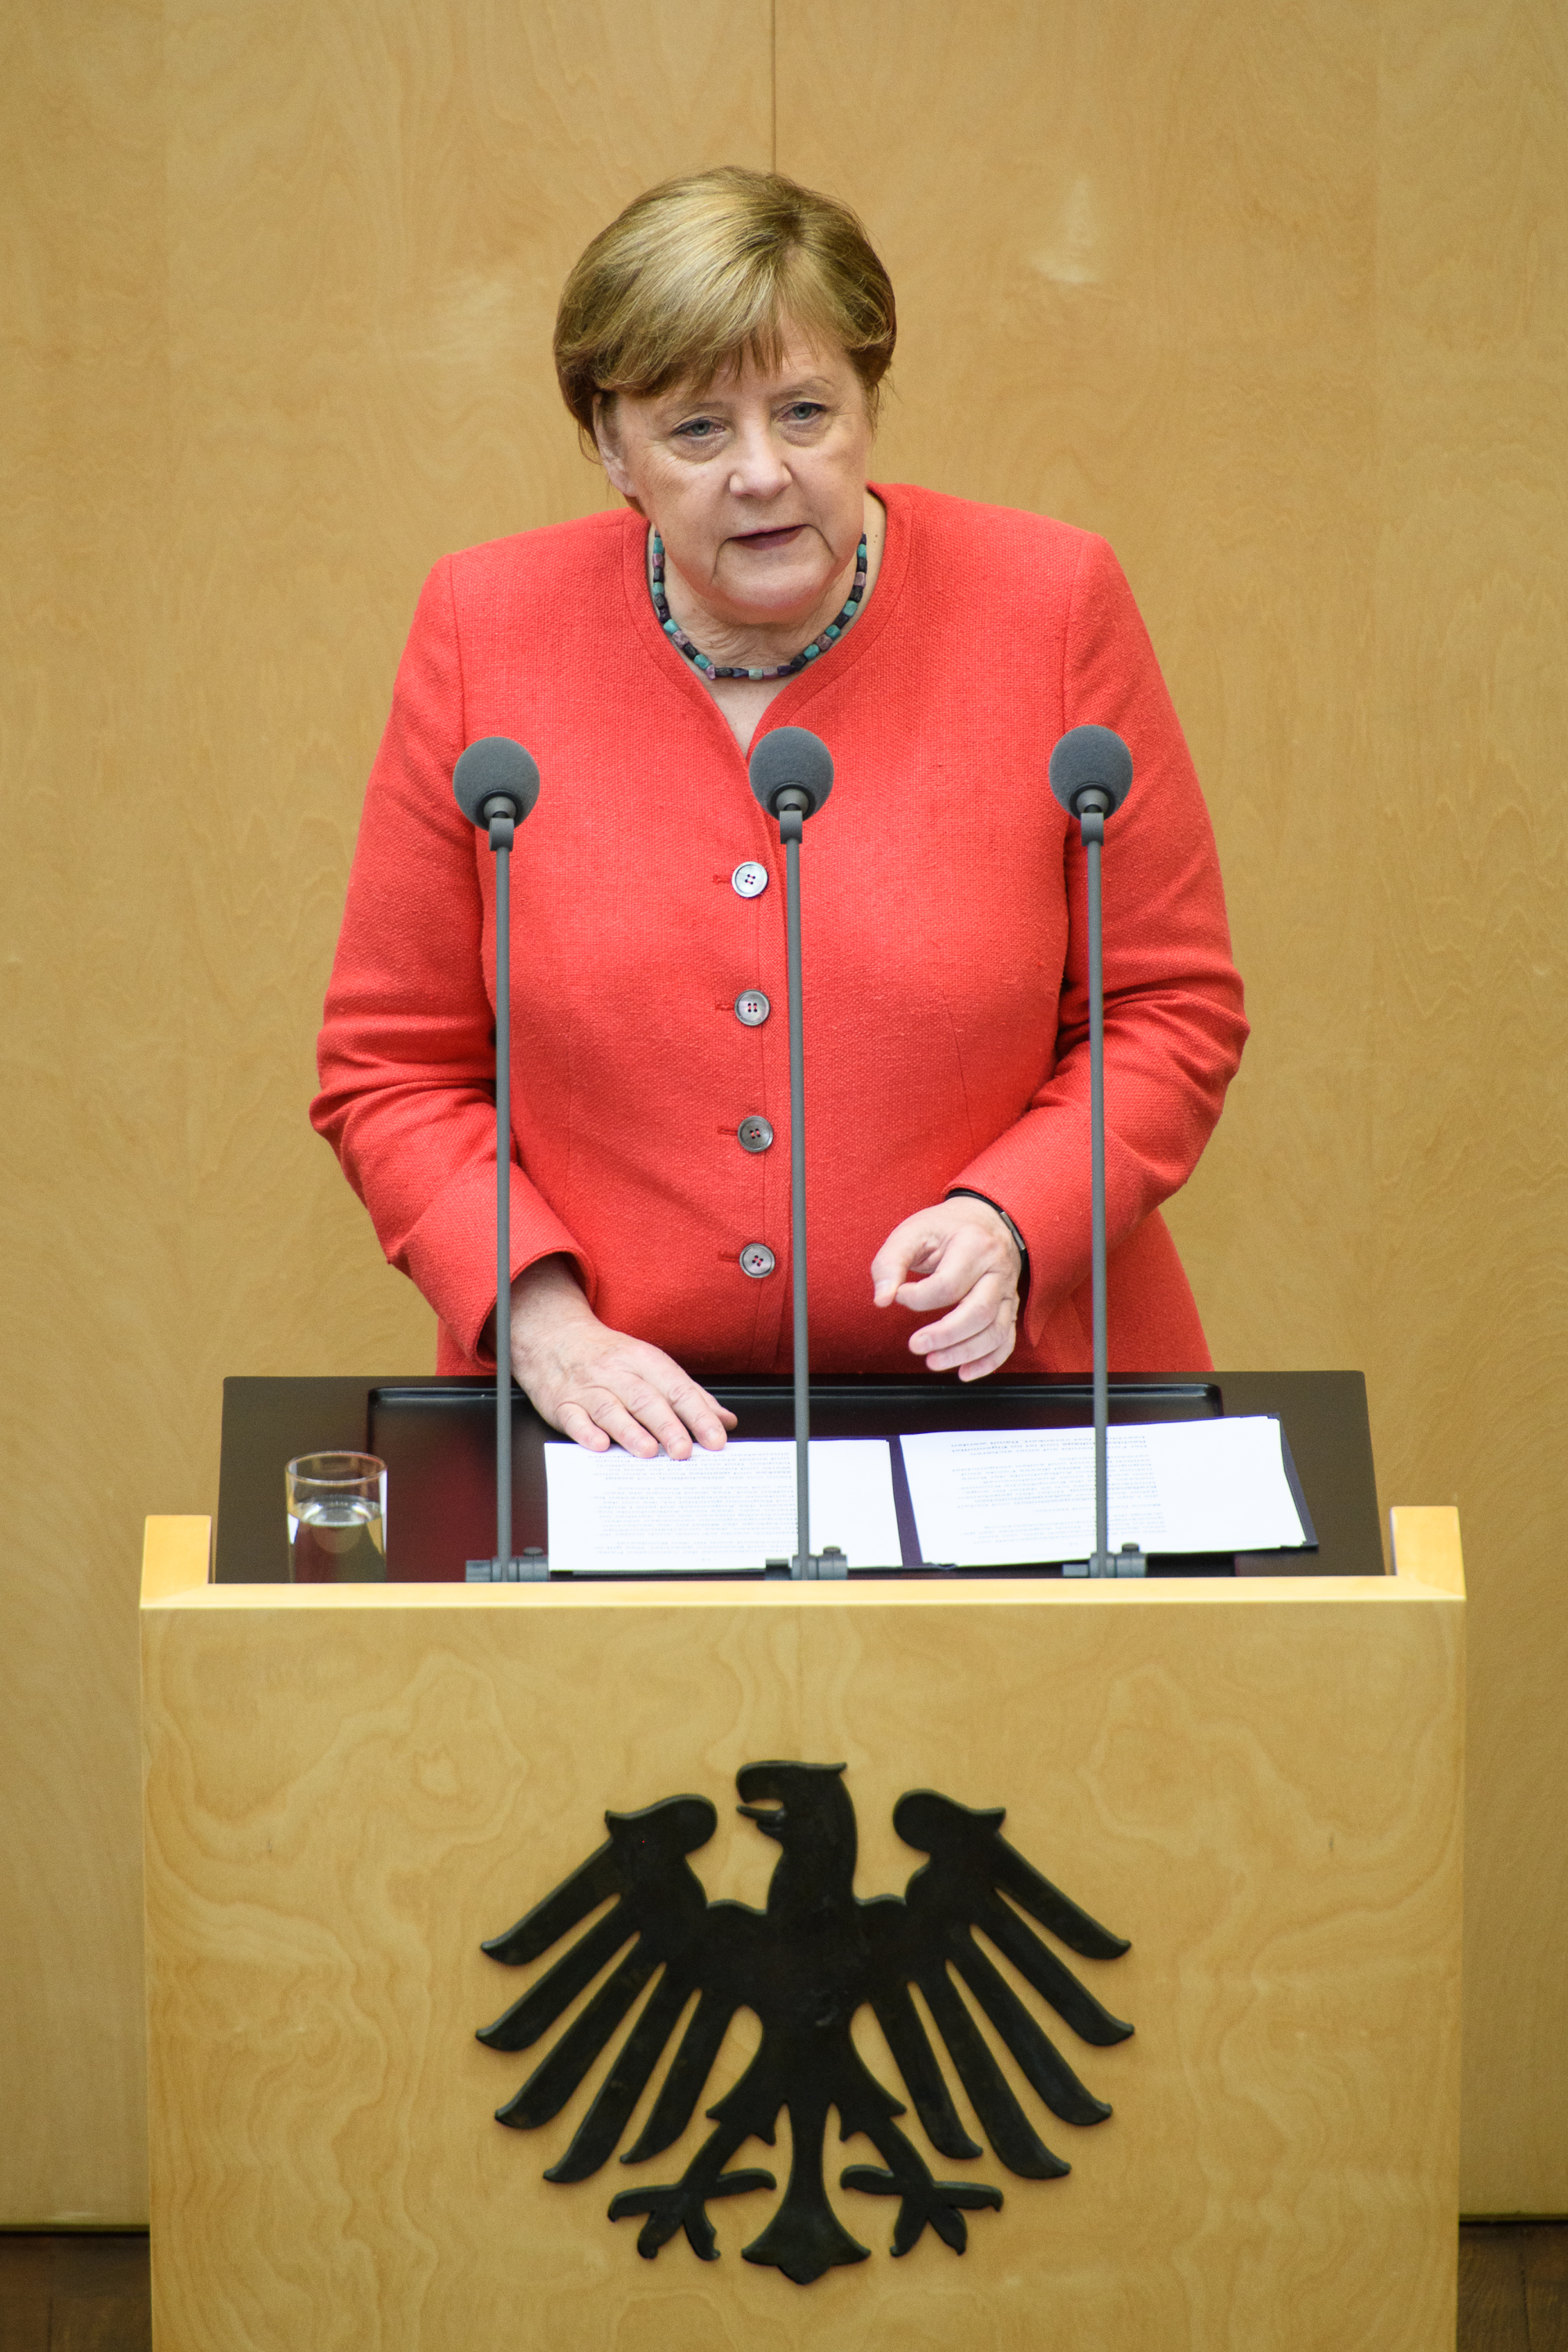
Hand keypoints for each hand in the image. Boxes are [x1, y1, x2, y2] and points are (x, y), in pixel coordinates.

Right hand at [502, 1256, 737, 1458]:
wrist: (555, 1337)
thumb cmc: (610, 1357)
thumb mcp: (651, 1365)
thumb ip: (688, 1394)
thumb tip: (724, 1420)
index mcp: (644, 1361)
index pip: (677, 1389)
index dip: (698, 1415)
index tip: (715, 1439)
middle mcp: (617, 1373)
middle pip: (646, 1400)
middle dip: (668, 1426)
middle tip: (684, 1451)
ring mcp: (588, 1388)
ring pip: (612, 1409)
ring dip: (631, 1431)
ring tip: (649, 1451)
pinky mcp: (563, 1403)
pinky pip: (574, 1417)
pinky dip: (586, 1432)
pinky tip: (599, 1445)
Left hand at [870, 1198, 1020, 1380]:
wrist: (985, 1219)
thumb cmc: (945, 1227)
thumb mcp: (912, 1232)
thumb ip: (890, 1263)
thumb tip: (882, 1299)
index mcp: (973, 1245)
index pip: (948, 1284)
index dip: (919, 1298)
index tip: (900, 1295)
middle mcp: (997, 1269)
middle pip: (979, 1311)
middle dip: (946, 1335)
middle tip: (916, 1346)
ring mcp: (1008, 1290)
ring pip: (997, 1330)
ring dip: (965, 1353)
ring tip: (934, 1362)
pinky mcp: (1011, 1306)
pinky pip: (1008, 1339)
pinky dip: (990, 1362)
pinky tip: (965, 1372)